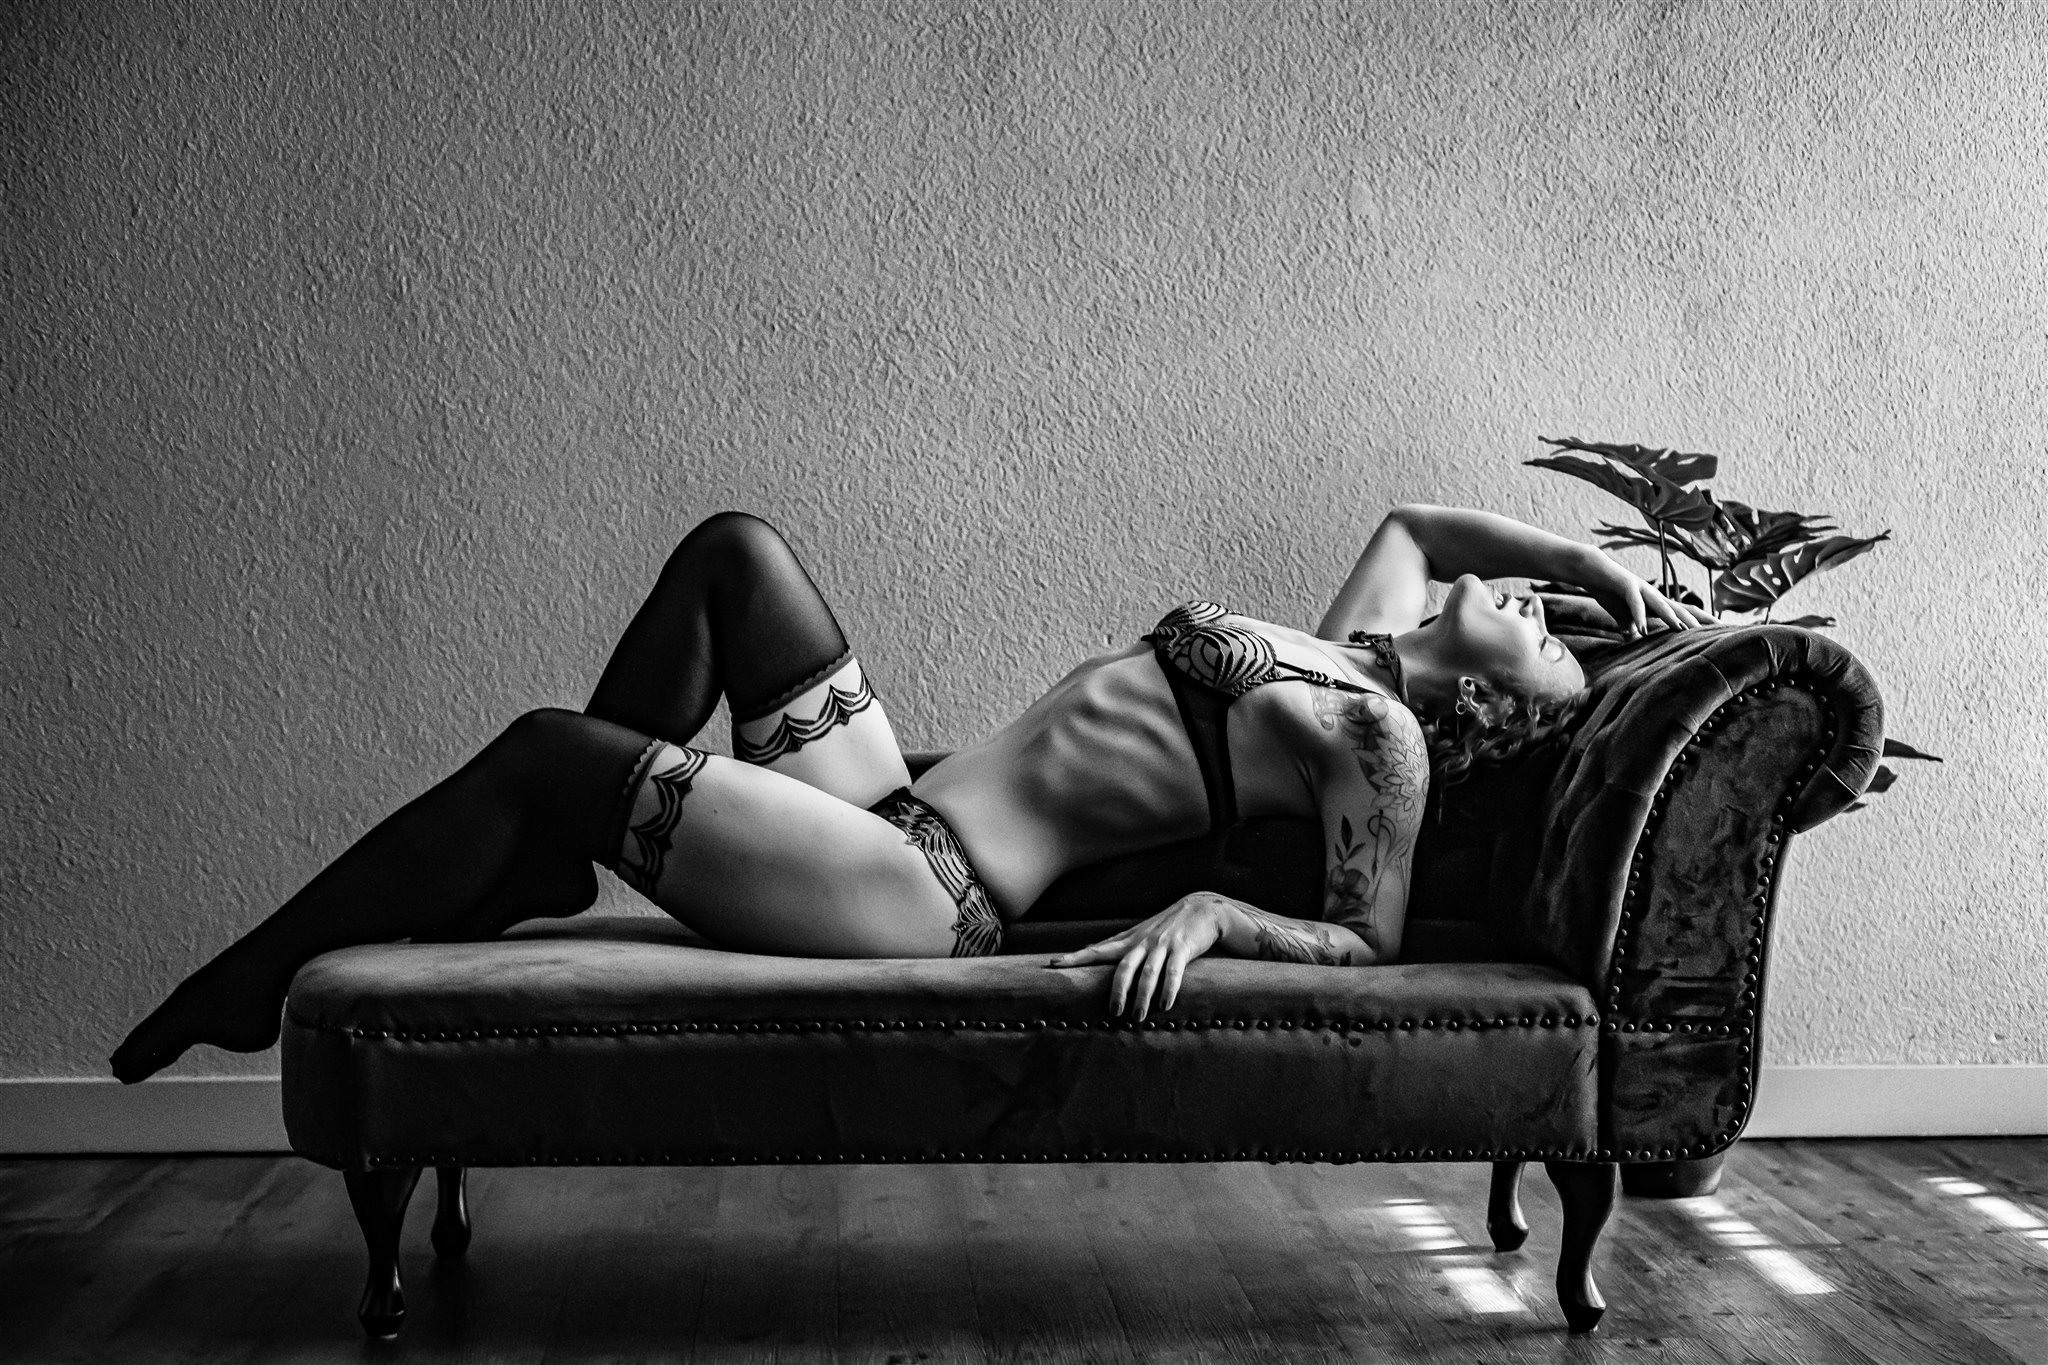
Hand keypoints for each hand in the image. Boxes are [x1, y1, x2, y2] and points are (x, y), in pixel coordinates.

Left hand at [1042, 894, 1230, 1021]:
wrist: (1202, 908)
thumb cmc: (1168, 925)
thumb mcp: (1142, 931)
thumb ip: (1121, 943)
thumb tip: (1094, 950)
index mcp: (1131, 939)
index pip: (1098, 949)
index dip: (1076, 957)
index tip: (1054, 963)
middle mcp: (1143, 942)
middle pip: (1123, 967)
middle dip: (1116, 990)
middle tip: (1113, 1012)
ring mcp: (1163, 945)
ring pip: (1148, 972)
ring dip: (1141, 996)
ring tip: (1136, 1017)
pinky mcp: (1183, 949)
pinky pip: (1174, 972)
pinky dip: (1168, 989)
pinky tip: (1165, 1005)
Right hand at [1582, 551, 1716, 637]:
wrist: (1593, 571)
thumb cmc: (1610, 593)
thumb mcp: (1622, 617)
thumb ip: (1631, 629)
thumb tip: (1634, 641)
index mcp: (1657, 604)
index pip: (1685, 614)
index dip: (1703, 623)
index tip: (1721, 633)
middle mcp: (1655, 596)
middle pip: (1682, 609)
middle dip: (1699, 620)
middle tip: (1718, 630)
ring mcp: (1642, 590)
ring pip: (1662, 604)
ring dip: (1673, 617)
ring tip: (1684, 630)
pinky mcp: (1626, 586)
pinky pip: (1635, 603)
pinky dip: (1639, 616)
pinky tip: (1642, 630)